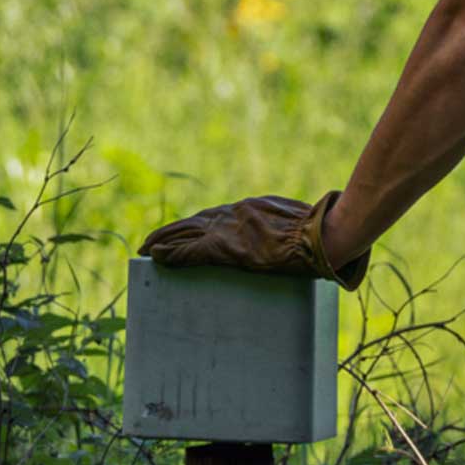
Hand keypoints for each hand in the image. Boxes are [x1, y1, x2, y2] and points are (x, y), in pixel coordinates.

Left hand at [138, 191, 370, 290]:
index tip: (186, 229)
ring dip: (165, 239)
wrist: (318, 238)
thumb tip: (287, 237)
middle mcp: (234, 214)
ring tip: (147, 246)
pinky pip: (189, 251)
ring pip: (186, 232)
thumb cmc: (316, 233)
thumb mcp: (295, 222)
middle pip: (196, 221)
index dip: (198, 224)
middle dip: (174, 230)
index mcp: (252, 208)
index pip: (217, 216)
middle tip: (154, 239)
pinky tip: (154, 255)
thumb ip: (281, 226)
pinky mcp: (223, 247)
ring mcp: (227, 229)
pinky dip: (171, 252)